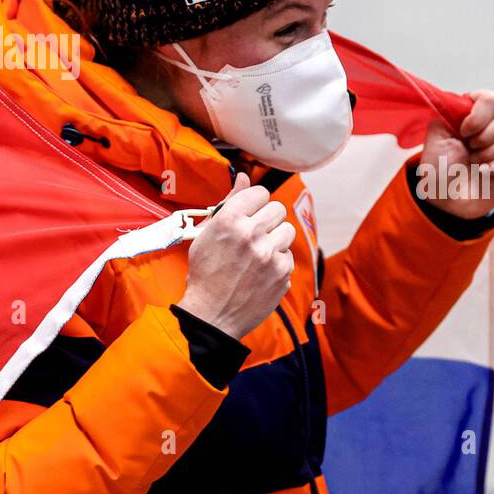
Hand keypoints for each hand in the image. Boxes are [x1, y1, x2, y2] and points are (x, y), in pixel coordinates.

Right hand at [177, 173, 295, 339]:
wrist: (211, 315)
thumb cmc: (204, 274)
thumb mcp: (206, 235)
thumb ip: (228, 203)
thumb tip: (244, 178)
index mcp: (229, 220)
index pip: (260, 193)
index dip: (256, 203)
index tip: (252, 212)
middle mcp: (251, 234)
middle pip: (278, 209)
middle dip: (268, 219)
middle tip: (257, 233)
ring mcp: (269, 255)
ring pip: (288, 230)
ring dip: (276, 239)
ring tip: (260, 252)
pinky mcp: (282, 273)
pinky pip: (289, 256)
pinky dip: (278, 262)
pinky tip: (262, 271)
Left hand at [417, 89, 493, 220]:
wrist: (446, 197)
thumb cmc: (440, 165)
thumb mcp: (437, 134)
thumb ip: (451, 110)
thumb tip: (469, 100)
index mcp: (476, 111)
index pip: (491, 99)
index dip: (479, 116)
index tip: (463, 132)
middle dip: (486, 136)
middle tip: (470, 148)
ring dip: (489, 154)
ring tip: (475, 163)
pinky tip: (485, 172)